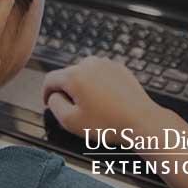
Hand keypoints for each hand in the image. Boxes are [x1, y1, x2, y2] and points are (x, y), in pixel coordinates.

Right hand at [43, 56, 163, 143]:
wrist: (141, 121)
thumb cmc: (107, 124)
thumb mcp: (71, 121)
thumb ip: (55, 105)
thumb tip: (54, 95)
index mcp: (74, 76)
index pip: (50, 79)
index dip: (46, 93)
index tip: (49, 103)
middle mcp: (88, 64)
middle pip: (67, 75)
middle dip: (66, 90)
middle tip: (74, 110)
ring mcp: (105, 64)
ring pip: (84, 73)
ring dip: (82, 86)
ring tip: (92, 106)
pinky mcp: (118, 68)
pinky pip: (100, 74)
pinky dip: (97, 84)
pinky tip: (105, 100)